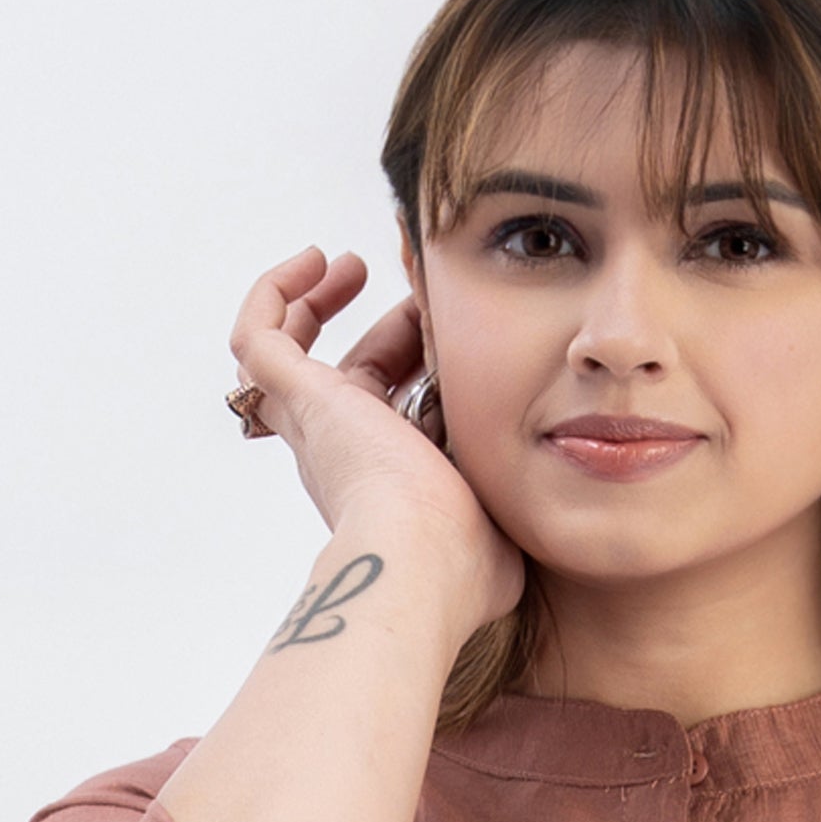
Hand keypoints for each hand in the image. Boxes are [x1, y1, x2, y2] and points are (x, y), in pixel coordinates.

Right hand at [228, 250, 521, 620]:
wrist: (425, 562)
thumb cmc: (468, 554)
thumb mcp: (503, 491)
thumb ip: (514, 458)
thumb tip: (562, 432)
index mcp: (393, 477)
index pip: (394, 411)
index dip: (419, 362)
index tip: (460, 332)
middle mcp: (345, 453)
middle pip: (344, 379)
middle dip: (382, 331)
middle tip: (420, 298)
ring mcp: (318, 426)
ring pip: (285, 358)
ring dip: (311, 305)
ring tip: (348, 265)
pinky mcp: (302, 400)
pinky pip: (257, 339)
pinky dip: (274, 293)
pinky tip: (314, 259)